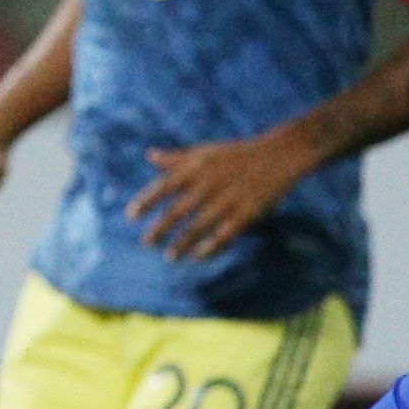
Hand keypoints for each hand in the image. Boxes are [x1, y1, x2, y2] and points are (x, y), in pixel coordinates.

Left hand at [126, 129, 317, 263]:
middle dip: (160, 229)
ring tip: (169, 257)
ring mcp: (228, 199)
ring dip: (182, 244)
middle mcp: (209, 184)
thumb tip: (149, 156)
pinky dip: (210, 247)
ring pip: (199, 227)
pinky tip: (198, 257)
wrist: (278, 155)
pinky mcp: (247, 212)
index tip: (131, 217)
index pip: (164, 186)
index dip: (146, 202)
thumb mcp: (204, 151)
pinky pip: (225, 234)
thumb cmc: (236, 154)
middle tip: (146, 243)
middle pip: (178, 211)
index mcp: (196, 167)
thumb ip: (176, 159)